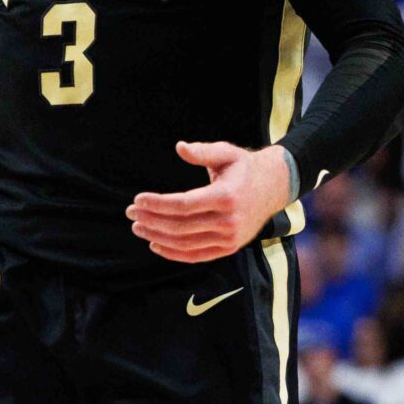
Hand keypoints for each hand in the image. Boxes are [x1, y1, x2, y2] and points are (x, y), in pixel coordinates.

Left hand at [126, 140, 294, 262]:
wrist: (273, 187)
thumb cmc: (243, 167)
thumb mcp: (227, 153)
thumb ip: (203, 152)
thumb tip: (180, 147)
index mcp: (226, 197)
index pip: (183, 205)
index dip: (157, 205)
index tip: (137, 200)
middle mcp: (229, 221)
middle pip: (180, 227)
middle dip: (151, 221)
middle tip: (130, 213)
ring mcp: (230, 238)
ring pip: (185, 244)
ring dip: (157, 237)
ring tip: (138, 227)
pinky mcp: (229, 248)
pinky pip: (196, 256)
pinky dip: (173, 253)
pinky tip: (155, 244)